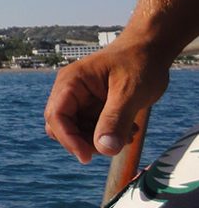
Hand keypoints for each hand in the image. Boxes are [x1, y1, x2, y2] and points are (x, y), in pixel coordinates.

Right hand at [44, 39, 170, 163]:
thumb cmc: (139, 62)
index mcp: (71, 82)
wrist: (150, 49)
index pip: (56, 116)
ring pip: (77, 130)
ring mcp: (81, 99)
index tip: (87, 158)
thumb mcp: (129, 92)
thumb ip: (115, 120)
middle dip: (83, 141)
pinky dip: (107, 135)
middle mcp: (70, 91)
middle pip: (61, 126)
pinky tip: (129, 130)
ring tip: (128, 136)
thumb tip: (104, 149)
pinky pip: (91, 128)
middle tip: (111, 146)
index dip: (68, 139)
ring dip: (98, 140)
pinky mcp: (92, 106)